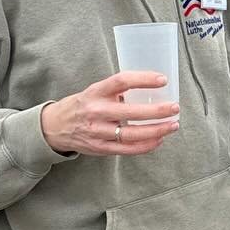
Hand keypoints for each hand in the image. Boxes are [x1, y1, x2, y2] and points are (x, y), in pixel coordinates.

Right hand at [40, 72, 178, 155]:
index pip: (121, 81)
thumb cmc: (82, 106)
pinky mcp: (100, 148)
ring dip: (156, 130)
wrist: (54, 127)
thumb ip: (117, 91)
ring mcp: (97, 132)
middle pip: (131, 112)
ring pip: (132, 134)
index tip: (163, 80)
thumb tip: (149, 90)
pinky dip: (146, 145)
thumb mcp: (94, 91)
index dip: (144, 79)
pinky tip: (159, 139)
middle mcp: (96, 112)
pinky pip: (127, 149)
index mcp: (95, 92)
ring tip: (173, 125)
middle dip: (157, 111)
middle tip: (175, 107)